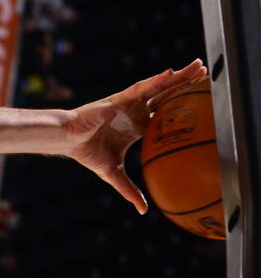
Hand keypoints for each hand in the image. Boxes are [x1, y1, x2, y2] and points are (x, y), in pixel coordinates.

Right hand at [64, 60, 209, 213]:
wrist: (69, 140)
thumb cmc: (88, 153)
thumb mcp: (114, 174)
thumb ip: (130, 190)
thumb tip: (143, 211)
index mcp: (139, 127)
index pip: (168, 114)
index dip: (186, 108)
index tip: (206, 104)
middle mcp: (138, 112)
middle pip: (169, 96)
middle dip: (188, 85)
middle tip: (208, 76)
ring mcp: (130, 103)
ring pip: (160, 87)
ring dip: (179, 77)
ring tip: (198, 66)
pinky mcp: (120, 98)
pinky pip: (142, 87)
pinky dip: (156, 80)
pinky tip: (171, 72)